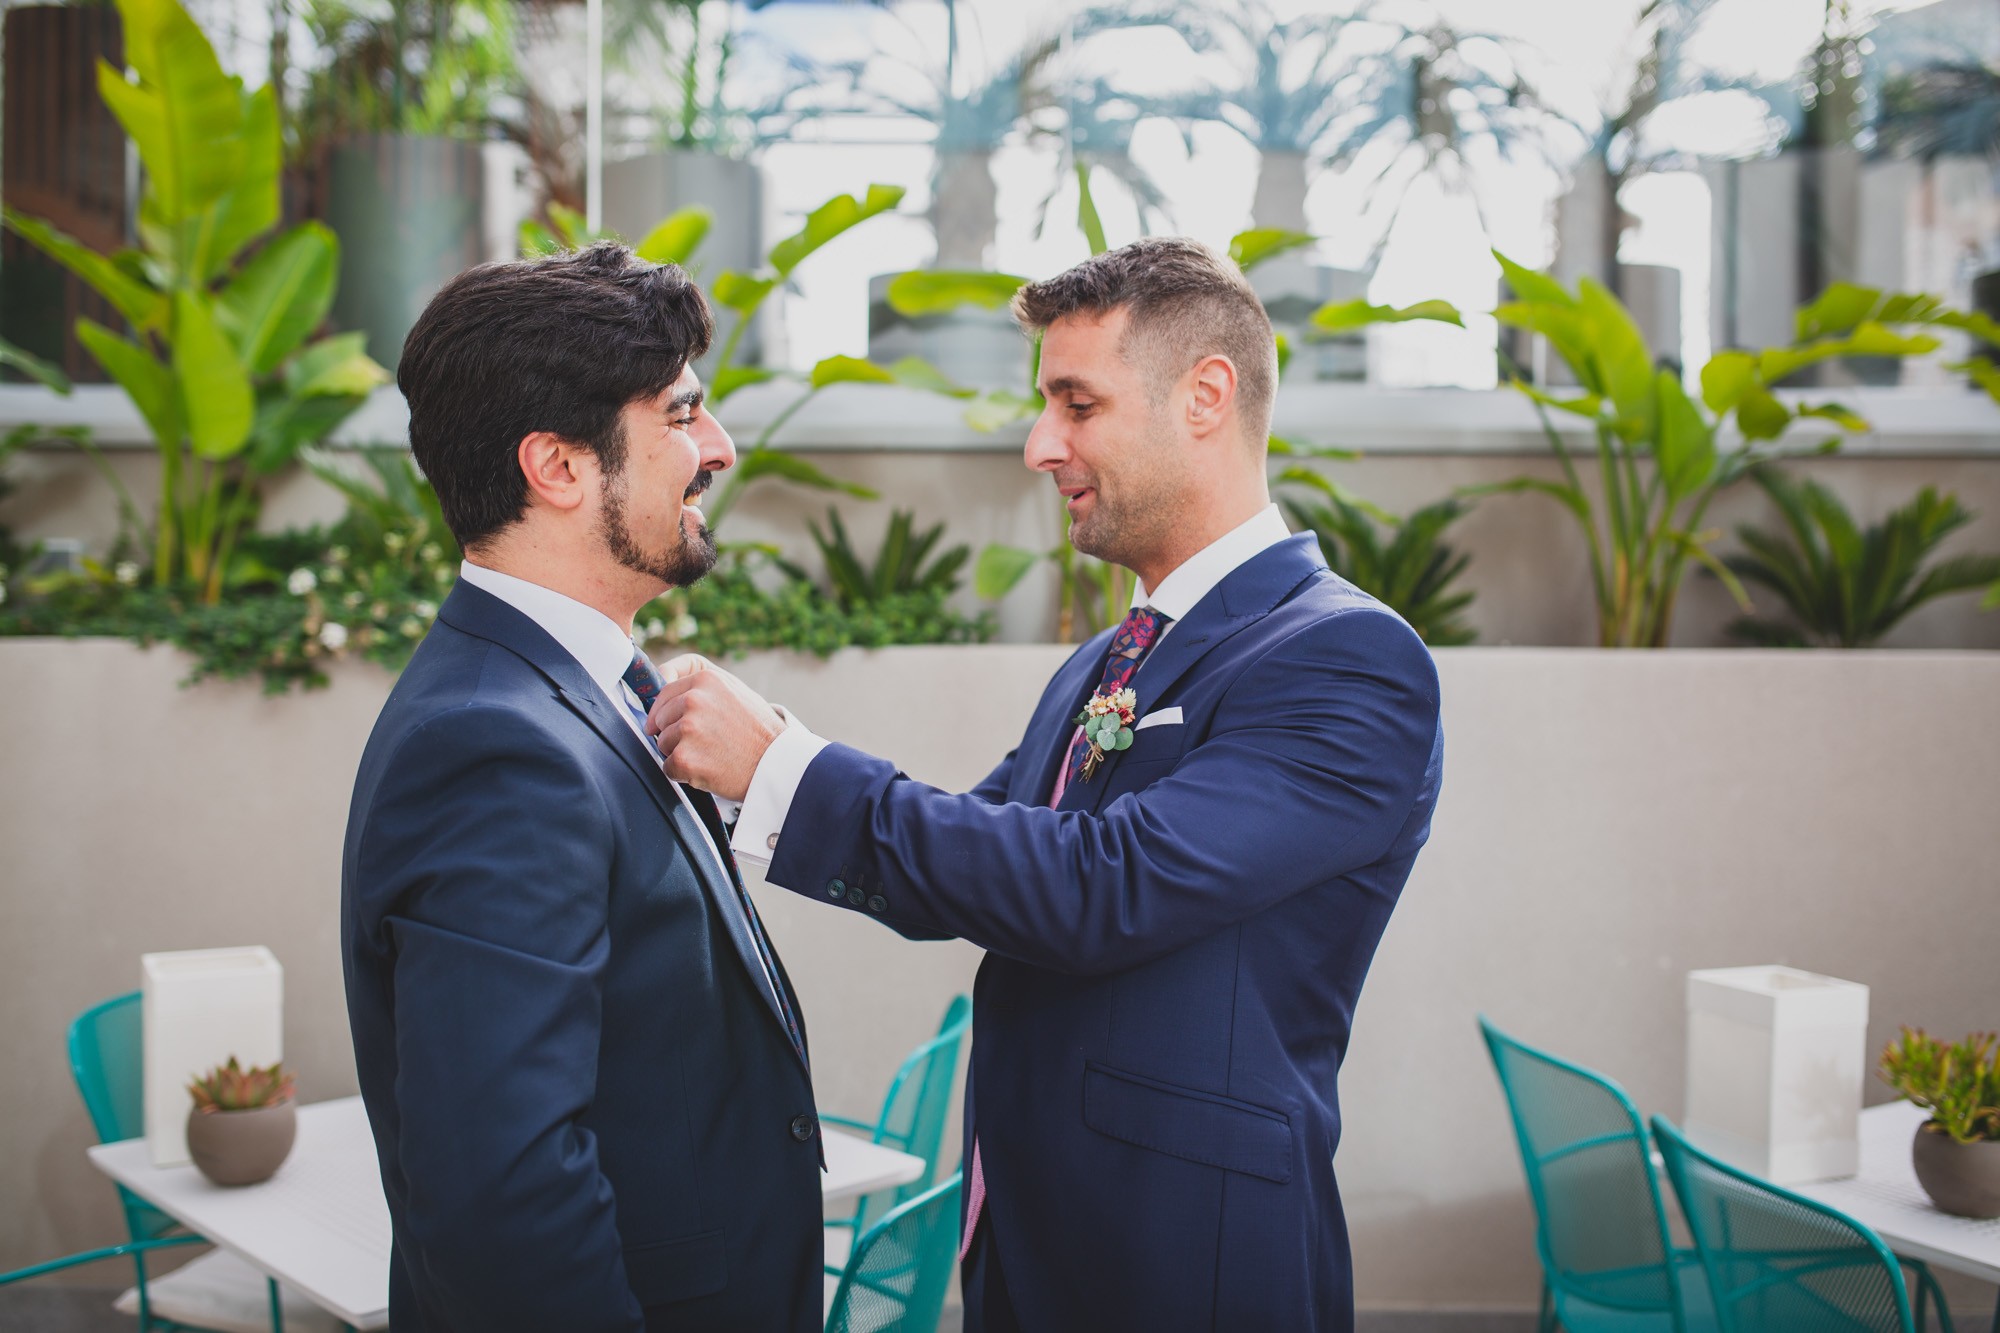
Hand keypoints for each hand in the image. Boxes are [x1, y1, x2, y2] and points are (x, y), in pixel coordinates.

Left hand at [644, 656, 783, 801]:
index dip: (664, 710)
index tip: (662, 721)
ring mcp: (688, 729)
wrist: (777, 764)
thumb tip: (660, 680)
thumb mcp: (735, 691)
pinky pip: (669, 768)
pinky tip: (708, 769)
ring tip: (711, 754)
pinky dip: (684, 774)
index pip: (664, 692)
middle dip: (674, 732)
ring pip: (663, 744)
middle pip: (660, 719)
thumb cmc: (759, 730)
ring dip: (681, 753)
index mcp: (706, 679)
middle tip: (705, 741)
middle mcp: (694, 700)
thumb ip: (700, 684)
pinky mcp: (684, 758)